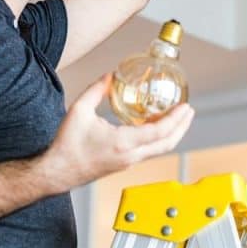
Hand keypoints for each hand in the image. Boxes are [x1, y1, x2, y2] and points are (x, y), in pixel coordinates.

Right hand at [41, 73, 194, 191]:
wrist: (57, 172)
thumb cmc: (67, 145)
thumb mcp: (80, 110)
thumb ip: (97, 90)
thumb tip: (110, 75)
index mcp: (122, 143)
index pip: (159, 132)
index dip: (176, 119)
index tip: (185, 107)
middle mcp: (130, 156)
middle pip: (167, 144)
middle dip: (182, 127)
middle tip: (189, 111)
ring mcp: (128, 162)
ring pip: (159, 150)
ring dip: (172, 134)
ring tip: (177, 117)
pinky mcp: (124, 164)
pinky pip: (148, 151)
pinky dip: (158, 138)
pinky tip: (155, 126)